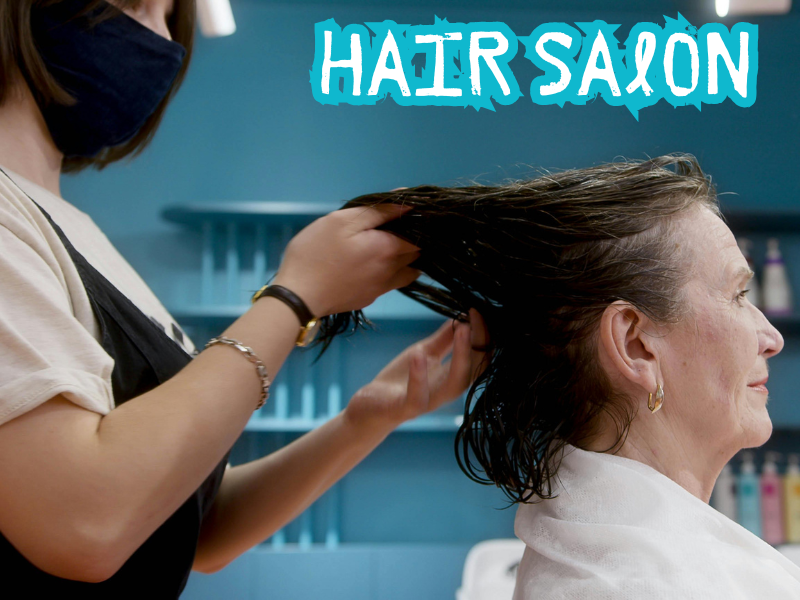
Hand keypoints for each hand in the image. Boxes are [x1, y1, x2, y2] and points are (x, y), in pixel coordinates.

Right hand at [270, 205, 419, 316]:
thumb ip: (378, 211)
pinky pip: (390, 283)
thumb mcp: (342, 221)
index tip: (402, 215)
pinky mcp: (369, 298)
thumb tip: (409, 203)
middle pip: (416, 254)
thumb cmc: (317, 252)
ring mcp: (381, 288)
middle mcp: (392, 271)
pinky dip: (390, 273)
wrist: (299, 297)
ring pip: (407, 272)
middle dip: (411, 240)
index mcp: (388, 248)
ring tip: (385, 247)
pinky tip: (372, 265)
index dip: (415, 223)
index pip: (419, 234)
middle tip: (391, 228)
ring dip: (404, 259)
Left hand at [344, 309, 489, 433]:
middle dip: (480, 342)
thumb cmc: (399, 380)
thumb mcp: (423, 353)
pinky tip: (419, 354)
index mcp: (452, 377)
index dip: (482, 335)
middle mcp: (446, 391)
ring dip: (460, 356)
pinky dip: (420, 376)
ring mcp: (428, 401)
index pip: (478, 357)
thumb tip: (463, 317)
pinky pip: (417, 397)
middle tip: (476, 315)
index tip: (479, 310)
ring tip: (462, 329)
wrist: (370, 407)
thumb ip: (444, 339)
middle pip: (474, 369)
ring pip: (454, 385)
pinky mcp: (405, 409)